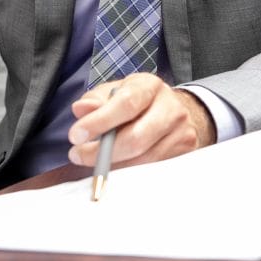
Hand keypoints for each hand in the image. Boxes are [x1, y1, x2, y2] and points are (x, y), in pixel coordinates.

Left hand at [67, 73, 216, 167]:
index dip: (99, 122)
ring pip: (143, 160)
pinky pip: (153, 171)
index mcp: (150, 86)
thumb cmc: (137, 103)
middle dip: (102, 153)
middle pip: (136, 138)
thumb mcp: (115, 93)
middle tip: (79, 155)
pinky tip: (118, 167)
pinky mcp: (185, 153)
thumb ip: (95, 100)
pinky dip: (130, 174)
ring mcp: (182, 132)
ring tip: (96, 162)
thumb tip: (80, 110)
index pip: (127, 104)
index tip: (76, 135)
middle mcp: (171, 107)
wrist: (173, 112)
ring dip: (114, 166)